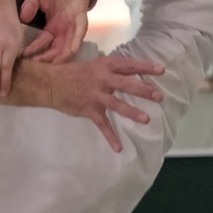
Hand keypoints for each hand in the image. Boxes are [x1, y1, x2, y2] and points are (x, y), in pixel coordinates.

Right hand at [18, 0, 97, 62]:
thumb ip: (29, 6)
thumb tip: (21, 19)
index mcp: (54, 24)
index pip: (43, 42)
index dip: (34, 50)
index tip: (23, 57)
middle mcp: (64, 28)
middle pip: (55, 50)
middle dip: (45, 59)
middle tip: (33, 67)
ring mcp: (73, 24)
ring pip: (67, 46)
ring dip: (58, 57)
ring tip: (47, 66)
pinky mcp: (80, 17)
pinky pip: (78, 35)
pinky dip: (73, 45)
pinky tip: (66, 55)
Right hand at [49, 55, 165, 152]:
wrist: (51, 84)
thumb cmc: (74, 73)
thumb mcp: (94, 66)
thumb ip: (111, 70)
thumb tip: (130, 75)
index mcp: (104, 66)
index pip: (128, 65)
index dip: (145, 67)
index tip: (161, 70)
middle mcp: (101, 79)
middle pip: (126, 84)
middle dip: (143, 90)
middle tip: (158, 96)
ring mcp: (95, 95)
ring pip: (116, 104)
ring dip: (132, 112)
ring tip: (146, 119)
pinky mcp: (89, 110)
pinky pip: (102, 124)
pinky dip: (110, 136)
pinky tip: (118, 147)